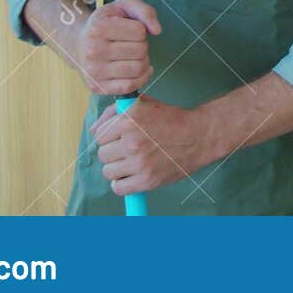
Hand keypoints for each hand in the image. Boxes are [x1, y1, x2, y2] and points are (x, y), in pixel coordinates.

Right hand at [73, 0, 161, 95]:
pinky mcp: (97, 87)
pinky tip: (139, 70)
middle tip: (132, 44)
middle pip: (141, 50)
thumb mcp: (122, 7)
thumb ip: (144, 10)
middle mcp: (92, 51)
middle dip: (142, 46)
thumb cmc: (105, 23)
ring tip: (134, 56)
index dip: (141, 30)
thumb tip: (157, 30)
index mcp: (98, 28)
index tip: (130, 30)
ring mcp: (94, 71)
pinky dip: (142, 78)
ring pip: (138, 69)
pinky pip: (130, 86)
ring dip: (143, 61)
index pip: (140, 31)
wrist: (78, 43)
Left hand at [92, 95, 214, 195]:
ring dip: (118, 168)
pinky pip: (118, 188)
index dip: (111, 136)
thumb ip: (115, 112)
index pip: (100, 135)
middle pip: (103, 154)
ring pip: (108, 172)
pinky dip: (123, 184)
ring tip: (133, 162)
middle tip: (130, 150)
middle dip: (114, 152)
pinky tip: (133, 176)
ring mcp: (139, 162)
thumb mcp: (144, 105)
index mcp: (129, 119)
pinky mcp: (147, 180)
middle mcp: (132, 140)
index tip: (122, 136)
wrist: (199, 135)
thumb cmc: (171, 119)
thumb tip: (93, 130)